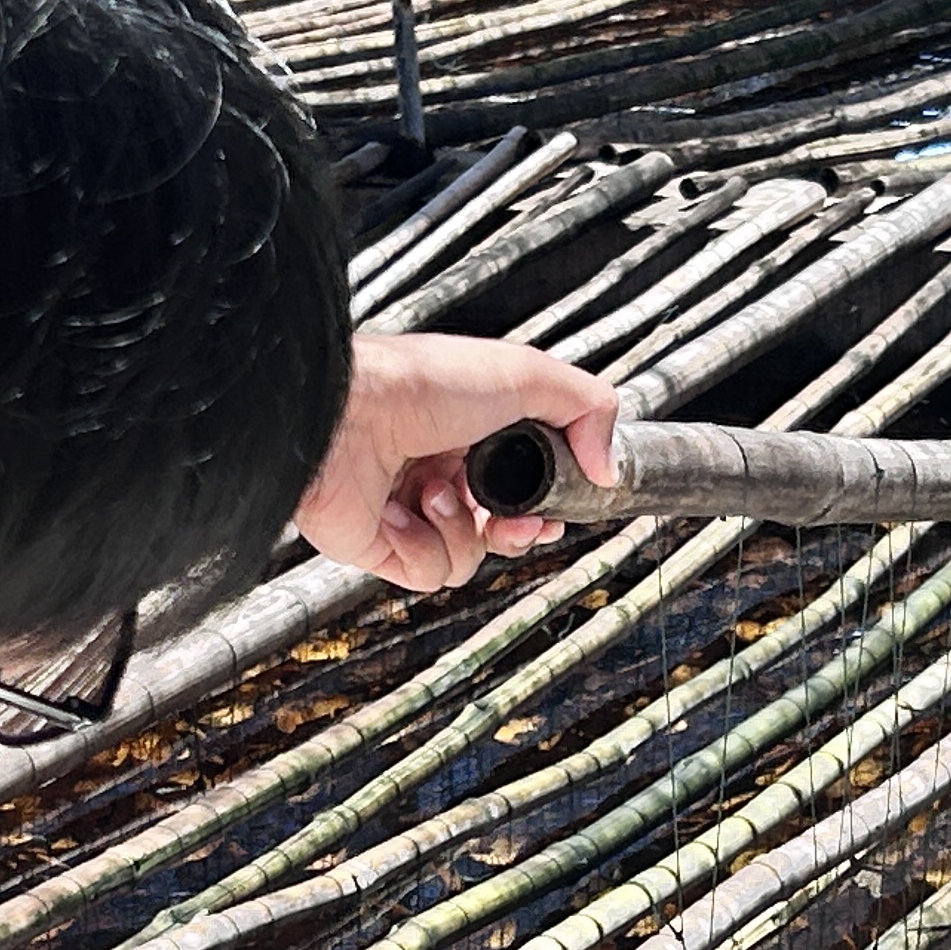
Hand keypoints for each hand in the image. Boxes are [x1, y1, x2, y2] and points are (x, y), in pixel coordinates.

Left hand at [295, 331, 620, 593]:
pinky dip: (423, 547)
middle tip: (520, 521)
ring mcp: (407, 511)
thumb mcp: (525, 375)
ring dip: (461, 530)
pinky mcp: (378, 547)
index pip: (522, 483)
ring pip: (467, 557)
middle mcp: (438, 470)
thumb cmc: (418, 385)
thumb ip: (586, 409)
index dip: (546, 503)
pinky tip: (401, 513)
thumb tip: (607, 466)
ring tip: (435, 492)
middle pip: (500, 529)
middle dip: (516, 530)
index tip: (558, 509)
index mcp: (469, 430)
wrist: (343, 416)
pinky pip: (427, 574)